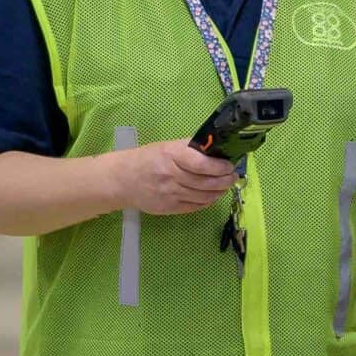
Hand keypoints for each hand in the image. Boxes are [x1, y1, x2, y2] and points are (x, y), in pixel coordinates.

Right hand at [116, 140, 239, 215]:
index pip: (200, 163)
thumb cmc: (148, 159)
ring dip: (219, 191)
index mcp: (171, 156)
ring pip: (204, 196)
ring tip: (225, 185)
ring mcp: (170, 194)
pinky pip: (195, 206)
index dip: (219, 166)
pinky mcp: (169, 208)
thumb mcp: (167, 147)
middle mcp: (171, 176)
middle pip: (205, 182)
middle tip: (233, 176)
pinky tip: (212, 195)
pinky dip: (208, 201)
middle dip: (225, 180)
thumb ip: (190, 149)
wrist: (122, 180)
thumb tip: (217, 151)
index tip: (229, 165)